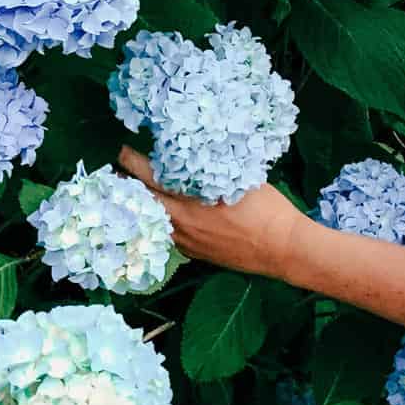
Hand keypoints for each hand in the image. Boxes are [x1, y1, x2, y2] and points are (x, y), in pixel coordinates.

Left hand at [117, 146, 305, 279]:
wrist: (283, 248)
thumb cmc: (267, 209)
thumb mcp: (238, 178)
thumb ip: (210, 170)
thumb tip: (196, 155)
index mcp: (188, 201)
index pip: (148, 178)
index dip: (132, 162)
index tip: (123, 150)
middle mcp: (180, 224)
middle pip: (142, 202)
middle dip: (130, 185)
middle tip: (121, 171)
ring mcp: (186, 242)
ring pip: (153, 221)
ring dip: (147, 205)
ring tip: (141, 192)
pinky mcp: (195, 254)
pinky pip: (170, 235)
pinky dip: (164, 222)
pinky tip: (169, 215)